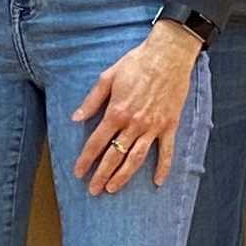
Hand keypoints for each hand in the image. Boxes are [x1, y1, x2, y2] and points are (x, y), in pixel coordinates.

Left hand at [70, 20, 202, 193]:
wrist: (168, 55)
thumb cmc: (136, 63)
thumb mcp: (107, 77)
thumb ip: (92, 100)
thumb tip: (75, 118)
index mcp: (116, 112)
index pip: (96, 142)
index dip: (86, 159)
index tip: (78, 172)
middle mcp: (134, 124)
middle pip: (114, 155)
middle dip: (101, 174)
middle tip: (93, 190)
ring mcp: (153, 127)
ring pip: (136, 158)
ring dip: (124, 176)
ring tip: (113, 189)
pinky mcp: (170, 125)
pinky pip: (166, 151)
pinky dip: (163, 168)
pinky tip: (157, 182)